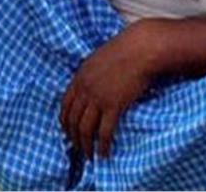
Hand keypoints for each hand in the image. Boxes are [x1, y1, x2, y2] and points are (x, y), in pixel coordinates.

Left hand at [60, 21, 157, 159]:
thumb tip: (90, 88)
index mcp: (79, 77)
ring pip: (85, 129)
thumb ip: (90, 75)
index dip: (65, 122)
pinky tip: (105, 154)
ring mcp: (98, 98)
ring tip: (89, 156)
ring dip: (86, 146)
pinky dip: (103, 146)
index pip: (65, 105)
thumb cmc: (124, 51)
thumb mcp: (98, 60)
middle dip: (74, 137)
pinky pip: (104, 132)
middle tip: (78, 149)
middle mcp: (85, 90)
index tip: (67, 132)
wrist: (140, 49)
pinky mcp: (114, 106)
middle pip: (73, 120)